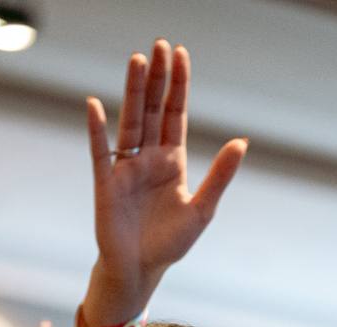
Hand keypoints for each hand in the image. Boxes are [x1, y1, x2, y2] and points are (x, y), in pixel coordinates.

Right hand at [85, 41, 247, 323]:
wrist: (140, 270)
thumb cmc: (169, 243)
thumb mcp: (202, 209)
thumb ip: (219, 176)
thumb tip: (241, 143)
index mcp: (172, 161)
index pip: (175, 114)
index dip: (178, 85)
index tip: (181, 54)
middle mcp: (148, 158)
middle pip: (152, 110)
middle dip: (157, 79)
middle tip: (160, 46)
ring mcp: (126, 168)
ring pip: (130, 121)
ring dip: (133, 92)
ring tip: (137, 61)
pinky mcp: (106, 185)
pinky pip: (100, 152)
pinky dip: (97, 130)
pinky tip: (95, 105)